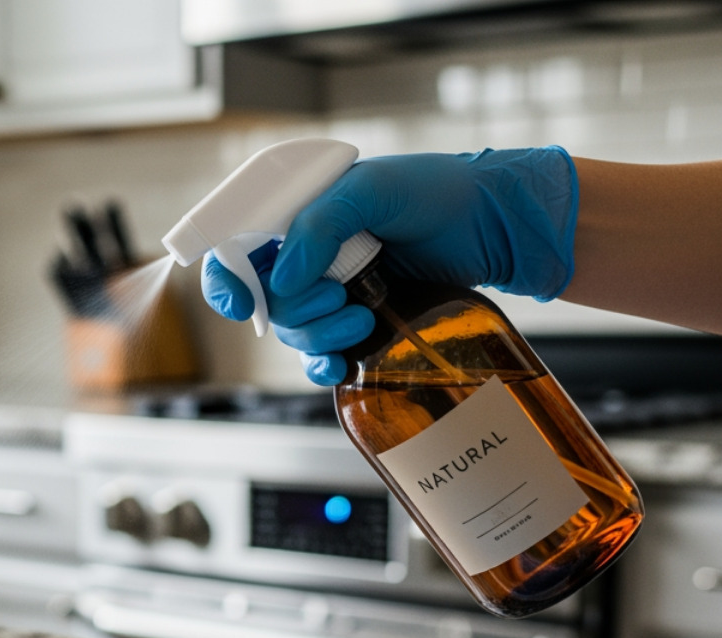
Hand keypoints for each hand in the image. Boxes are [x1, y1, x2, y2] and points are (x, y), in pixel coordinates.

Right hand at [200, 147, 578, 385]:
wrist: (494, 225)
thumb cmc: (437, 192)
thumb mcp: (374, 189)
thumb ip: (321, 224)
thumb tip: (282, 278)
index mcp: (297, 217)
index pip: (236, 252)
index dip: (227, 283)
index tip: (241, 303)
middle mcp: (307, 257)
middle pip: (265, 304)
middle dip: (296, 309)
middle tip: (338, 293)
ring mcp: (331, 293)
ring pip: (293, 334)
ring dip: (319, 335)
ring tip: (363, 316)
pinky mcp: (357, 325)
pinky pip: (320, 359)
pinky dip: (324, 365)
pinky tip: (342, 362)